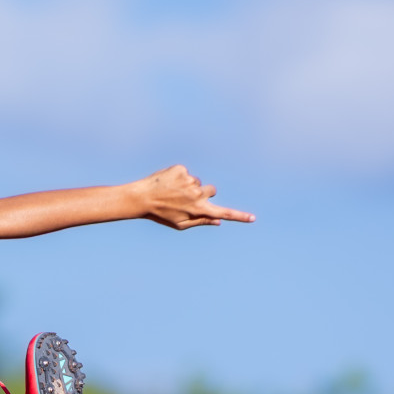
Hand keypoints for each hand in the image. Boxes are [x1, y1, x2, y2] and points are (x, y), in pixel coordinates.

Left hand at [137, 165, 254, 229]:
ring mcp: (189, 181)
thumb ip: (200, 221)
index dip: (239, 217)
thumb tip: (218, 220)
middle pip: (211, 190)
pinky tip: (167, 183)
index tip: (253, 219)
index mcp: (198, 210)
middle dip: (203, 194)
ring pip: (197, 181)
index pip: (224, 213)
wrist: (140, 198)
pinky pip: (186, 173)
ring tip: (171, 192)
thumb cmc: (161, 214)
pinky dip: (178, 177)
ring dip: (188, 186)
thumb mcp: (179, 223)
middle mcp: (197, 194)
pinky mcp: (181, 170)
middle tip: (184, 199)